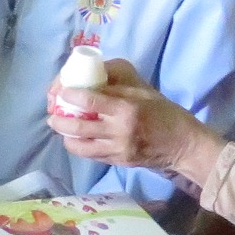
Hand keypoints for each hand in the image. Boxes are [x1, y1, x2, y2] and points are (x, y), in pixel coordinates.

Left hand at [48, 57, 210, 175]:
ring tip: (59, 127)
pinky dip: (79, 146)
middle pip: (77, 127)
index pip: (89, 101)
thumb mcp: (142, 87)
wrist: (182, 144)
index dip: (68, 95)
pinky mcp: (118, 162)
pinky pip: (90, 155)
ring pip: (79, 146)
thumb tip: (88, 72)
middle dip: (58, 120)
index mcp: (126, 108)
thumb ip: (116, 80)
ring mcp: (117, 150)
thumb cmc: (162, 110)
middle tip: (52, 113)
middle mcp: (119, 131)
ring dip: (64, 136)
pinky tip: (75, 139)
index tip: (60, 91)